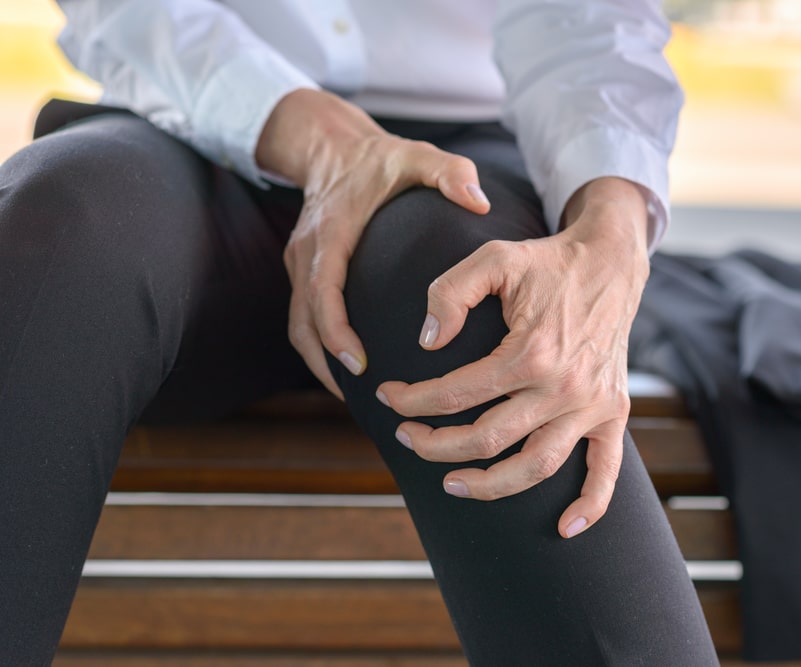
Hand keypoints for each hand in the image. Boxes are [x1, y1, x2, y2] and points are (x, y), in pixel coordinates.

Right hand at [256, 89, 490, 397]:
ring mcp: (300, 265)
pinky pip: (305, 321)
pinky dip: (323, 350)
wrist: (332, 147)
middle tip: (362, 396)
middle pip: (303, 323)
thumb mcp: (418, 157)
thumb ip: (450, 174)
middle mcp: (307, 253)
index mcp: (331, 232)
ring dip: (322, 365)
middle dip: (328, 363)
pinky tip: (352, 374)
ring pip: (299, 329)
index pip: (321, 290)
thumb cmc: (381, 159)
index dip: (335, 330)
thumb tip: (479, 202)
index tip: (358, 362)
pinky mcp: (304, 273)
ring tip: (356, 399)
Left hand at [377, 177, 650, 537]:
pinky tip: (564, 529)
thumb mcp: (493, 258)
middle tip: (407, 439)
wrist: (610, 262)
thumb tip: (428, 342)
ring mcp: (592, 404)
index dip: (414, 400)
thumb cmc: (546, 262)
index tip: (389, 398)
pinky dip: (590, 505)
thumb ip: (451, 292)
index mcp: (532, 352)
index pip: (458, 393)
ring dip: (491, 485)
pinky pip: (606, 471)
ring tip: (452, 484)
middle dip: (437, 445)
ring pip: (537, 466)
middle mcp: (564, 386)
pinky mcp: (613, 412)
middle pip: (489, 439)